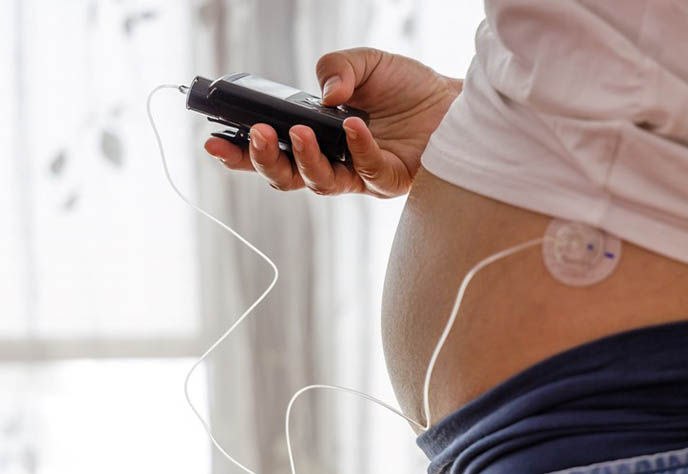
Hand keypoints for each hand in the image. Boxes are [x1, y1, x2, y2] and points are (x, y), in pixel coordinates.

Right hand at [204, 47, 461, 197]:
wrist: (451, 99)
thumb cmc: (405, 85)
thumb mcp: (364, 63)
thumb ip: (336, 68)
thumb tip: (323, 95)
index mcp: (317, 138)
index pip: (271, 152)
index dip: (240, 153)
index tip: (213, 143)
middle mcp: (334, 162)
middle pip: (286, 179)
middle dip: (263, 161)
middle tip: (254, 136)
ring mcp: (360, 176)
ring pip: (321, 184)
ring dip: (304, 160)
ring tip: (299, 132)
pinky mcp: (391, 180)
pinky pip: (368, 172)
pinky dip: (357, 149)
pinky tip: (353, 127)